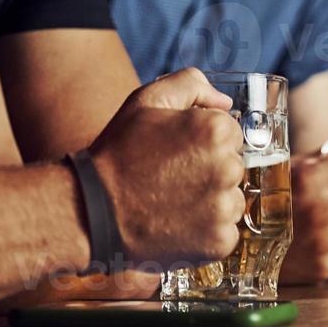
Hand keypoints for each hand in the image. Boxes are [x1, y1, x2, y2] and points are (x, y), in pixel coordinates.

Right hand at [88, 68, 245, 268]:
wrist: (93, 211)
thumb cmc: (120, 153)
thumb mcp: (147, 100)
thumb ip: (191, 84)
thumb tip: (225, 101)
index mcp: (215, 130)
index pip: (231, 133)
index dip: (203, 140)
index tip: (177, 152)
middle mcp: (227, 167)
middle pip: (234, 165)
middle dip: (209, 169)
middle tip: (172, 176)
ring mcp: (224, 208)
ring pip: (232, 199)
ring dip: (211, 201)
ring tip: (173, 201)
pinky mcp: (219, 242)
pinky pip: (225, 231)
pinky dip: (206, 231)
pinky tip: (178, 223)